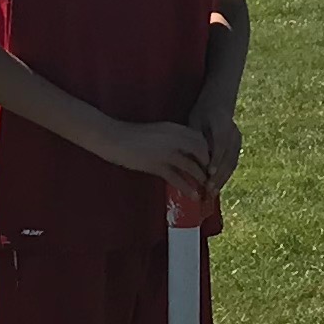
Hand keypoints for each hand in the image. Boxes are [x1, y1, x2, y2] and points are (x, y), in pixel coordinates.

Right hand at [99, 117, 218, 193]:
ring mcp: (166, 151)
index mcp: (174, 128)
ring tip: (206, 188)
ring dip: (200, 178)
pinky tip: (193, 195)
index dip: (207, 151)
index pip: (199, 138)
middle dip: (208, 165)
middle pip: (201, 151)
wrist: (113, 137)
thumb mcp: (157, 132)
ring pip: (191, 165)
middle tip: (210, 176)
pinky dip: (187, 187)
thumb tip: (182, 150)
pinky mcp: (156, 164)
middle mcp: (174, 138)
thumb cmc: (131, 135)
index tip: (209, 162)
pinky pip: (177, 177)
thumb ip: (171, 138)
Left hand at [197, 110, 242, 190]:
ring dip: (223, 178)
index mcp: (221, 123)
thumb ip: (196, 138)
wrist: (219, 102)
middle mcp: (233, 132)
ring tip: (213, 192)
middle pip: (228, 156)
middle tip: (209, 189)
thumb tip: (192, 158)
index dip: (215, 159)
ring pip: (232, 161)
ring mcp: (238, 139)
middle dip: (219, 175)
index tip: (209, 173)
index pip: (220, 144)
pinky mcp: (239, 145)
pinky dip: (226, 174)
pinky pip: (233, 162)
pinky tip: (218, 185)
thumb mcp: (195, 121)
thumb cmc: (202, 112)